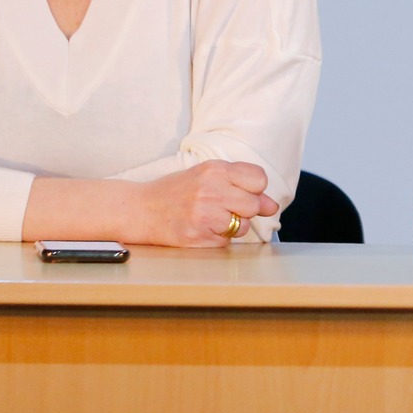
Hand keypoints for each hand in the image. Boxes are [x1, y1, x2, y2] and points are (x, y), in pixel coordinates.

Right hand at [136, 161, 278, 246]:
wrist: (141, 210)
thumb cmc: (177, 191)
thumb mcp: (207, 176)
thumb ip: (241, 185)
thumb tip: (272, 205)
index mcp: (215, 170)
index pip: (259, 179)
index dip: (255, 189)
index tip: (242, 192)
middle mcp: (210, 190)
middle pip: (254, 205)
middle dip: (245, 210)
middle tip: (224, 207)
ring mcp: (204, 215)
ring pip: (243, 226)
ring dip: (232, 227)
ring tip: (210, 218)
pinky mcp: (197, 237)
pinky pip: (226, 242)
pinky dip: (218, 238)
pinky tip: (202, 229)